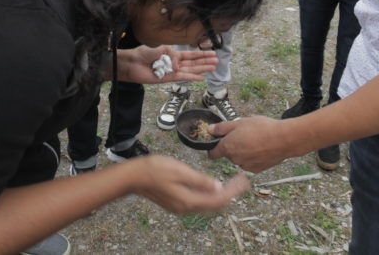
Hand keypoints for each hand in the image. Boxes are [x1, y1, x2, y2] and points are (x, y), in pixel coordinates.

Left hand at [116, 45, 217, 83]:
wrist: (132, 63)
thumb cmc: (143, 54)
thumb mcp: (158, 48)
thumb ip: (171, 55)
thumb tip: (178, 66)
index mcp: (173, 54)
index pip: (190, 55)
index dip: (201, 54)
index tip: (212, 53)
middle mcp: (174, 63)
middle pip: (193, 63)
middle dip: (205, 62)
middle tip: (217, 61)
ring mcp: (172, 71)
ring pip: (190, 70)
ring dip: (202, 69)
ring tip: (213, 68)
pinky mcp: (168, 79)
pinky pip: (182, 78)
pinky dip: (192, 78)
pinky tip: (201, 77)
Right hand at [130, 156, 249, 213]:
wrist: (134, 176)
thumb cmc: (154, 170)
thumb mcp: (180, 171)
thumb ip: (200, 180)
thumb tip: (218, 187)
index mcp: (188, 201)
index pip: (218, 200)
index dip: (233, 191)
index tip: (244, 182)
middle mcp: (186, 207)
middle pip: (214, 205)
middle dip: (230, 193)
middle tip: (241, 182)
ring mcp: (180, 206)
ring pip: (207, 204)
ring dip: (220, 194)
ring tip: (231, 183)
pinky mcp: (177, 202)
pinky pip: (199, 201)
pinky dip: (209, 194)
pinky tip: (212, 185)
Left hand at [207, 115, 293, 172]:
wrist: (284, 139)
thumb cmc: (263, 129)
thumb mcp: (239, 122)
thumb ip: (222, 127)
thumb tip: (210, 130)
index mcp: (228, 147)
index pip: (212, 154)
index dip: (213, 147)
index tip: (217, 143)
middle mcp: (235, 159)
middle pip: (228, 154)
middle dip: (233, 146)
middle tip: (244, 135)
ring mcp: (246, 166)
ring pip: (240, 158)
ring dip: (244, 152)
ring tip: (255, 140)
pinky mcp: (257, 169)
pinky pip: (250, 163)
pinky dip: (253, 157)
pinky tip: (261, 148)